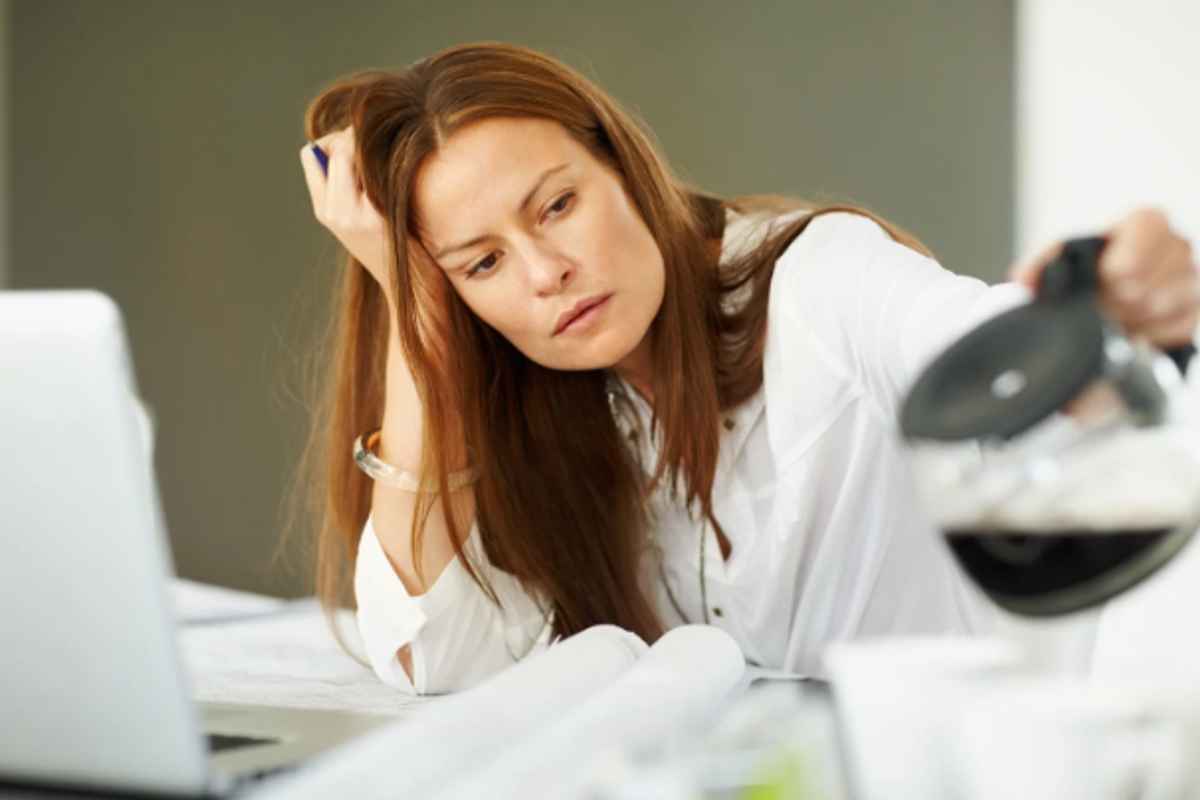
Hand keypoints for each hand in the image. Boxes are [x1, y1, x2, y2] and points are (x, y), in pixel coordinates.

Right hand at [300, 127, 390, 292]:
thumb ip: (355, 189)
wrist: (412, 293)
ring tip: (392, 153)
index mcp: (325, 210)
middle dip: (355, 135)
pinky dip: (386, 160)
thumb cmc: (399, 251)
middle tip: (381, 141)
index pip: (310, 155)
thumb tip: (360, 145)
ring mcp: (352, 215)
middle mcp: (333, 211)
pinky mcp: (376, 217)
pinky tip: (404, 167)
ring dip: (371, 144)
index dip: (333, 139)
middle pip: (333, 149)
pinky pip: (373, 170)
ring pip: (350, 154)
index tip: (358, 143)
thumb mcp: (367, 219)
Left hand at [1009, 208, 1199, 347]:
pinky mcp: (1195, 309)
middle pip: (1157, 269)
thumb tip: (1024, 278)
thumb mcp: (1058, 264)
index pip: (1146, 225)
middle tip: (1105, 303)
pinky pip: (1180, 325)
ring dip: (1134, 316)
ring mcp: (1189, 277)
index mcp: (1143, 223)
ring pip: (1168, 300)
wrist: (1099, 313)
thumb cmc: (1082, 279)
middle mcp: (1172, 246)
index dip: (1127, 256)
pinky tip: (1134, 330)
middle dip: (1122, 295)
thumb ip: (1041, 266)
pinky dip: (1151, 333)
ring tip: (1115, 316)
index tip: (1110, 277)